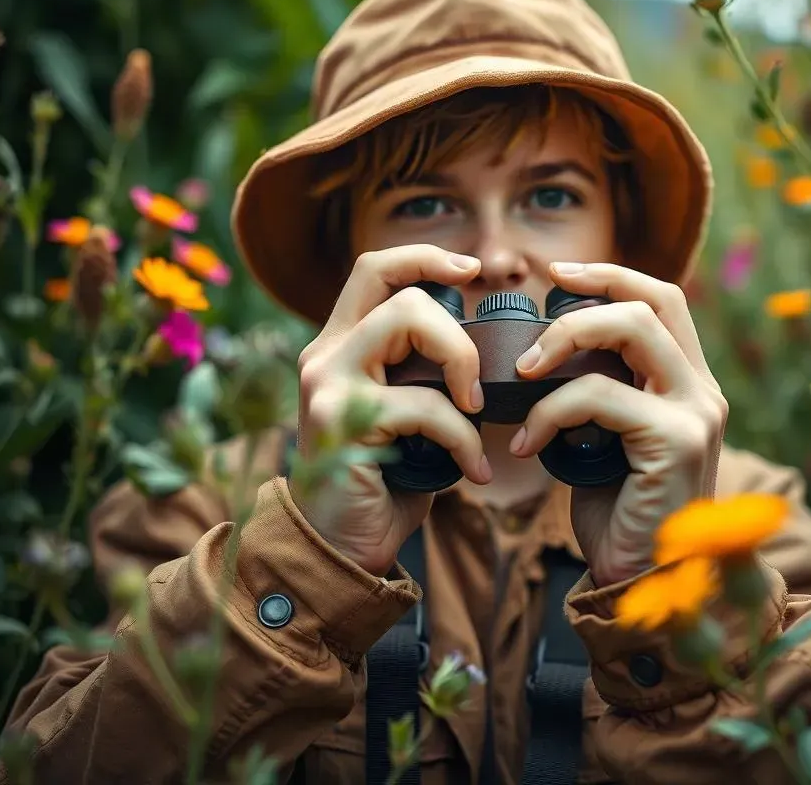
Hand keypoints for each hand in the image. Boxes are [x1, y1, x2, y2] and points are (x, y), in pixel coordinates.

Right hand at [289, 245, 489, 576]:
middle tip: (476, 385)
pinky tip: (475, 472)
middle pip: (397, 290)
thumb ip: (424, 375)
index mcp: (341, 345)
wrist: (339, 551)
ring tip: (474, 413)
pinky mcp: (342, 419)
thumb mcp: (405, 415)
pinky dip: (462, 436)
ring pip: (406, 321)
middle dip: (455, 329)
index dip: (425, 258)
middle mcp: (326, 354)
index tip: (472, 270)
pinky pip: (424, 403)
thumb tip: (484, 352)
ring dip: (460, 364)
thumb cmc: (385, 481)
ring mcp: (328, 383)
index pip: (375, 269)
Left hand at [510, 262, 727, 587]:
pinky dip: (549, 413)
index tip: (558, 273)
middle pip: (653, 300)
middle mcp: (703, 392)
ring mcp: (697, 413)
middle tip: (536, 315)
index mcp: (689, 385)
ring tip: (523, 373)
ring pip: (632, 329)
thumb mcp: (604, 439)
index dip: (611, 276)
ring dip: (564, 340)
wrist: (642, 590)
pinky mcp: (677, 440)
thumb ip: (596, 394)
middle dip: (588, 294)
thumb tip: (544, 355)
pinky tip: (524, 446)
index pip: (663, 300)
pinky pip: (598, 396)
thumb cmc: (616, 515)